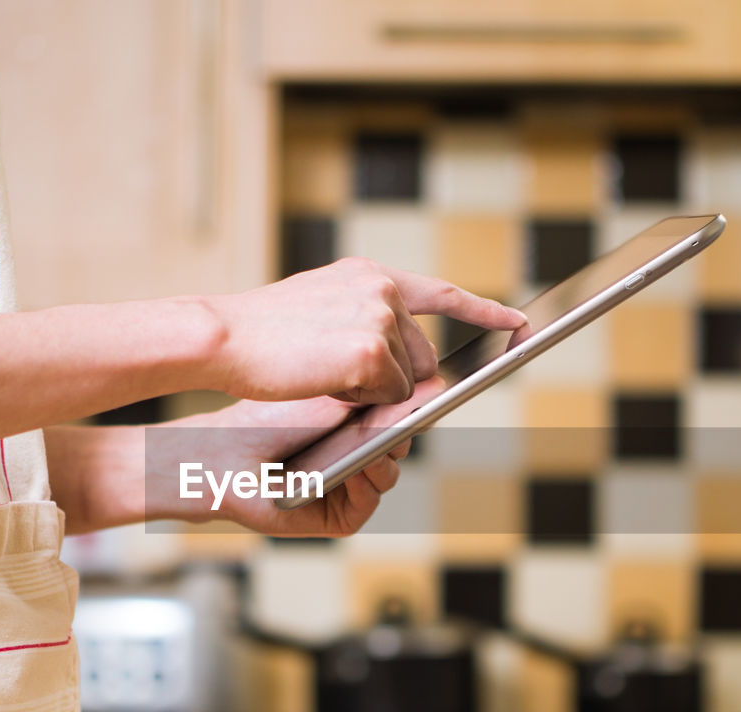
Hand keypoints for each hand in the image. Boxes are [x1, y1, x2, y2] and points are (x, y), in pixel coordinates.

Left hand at [146, 391, 433, 536]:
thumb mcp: (329, 399)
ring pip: (388, 472)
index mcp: (357, 426)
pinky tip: (362, 465)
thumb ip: (374, 395)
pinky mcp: (340, 516)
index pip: (399, 416)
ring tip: (383, 441)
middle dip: (403, 429)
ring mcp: (350, 488)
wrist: (224, 452)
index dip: (412, 405)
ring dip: (388, 455)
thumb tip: (430, 382)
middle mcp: (357, 457)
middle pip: (399, 443)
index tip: (425, 387)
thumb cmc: (267, 419)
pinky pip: (368, 500)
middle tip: (408, 415)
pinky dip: (370, 482)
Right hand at [208, 258, 526, 403]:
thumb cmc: (257, 334)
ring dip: (375, 396)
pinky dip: (364, 405)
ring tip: (323, 377)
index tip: (519, 323)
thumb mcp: (318, 313)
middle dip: (398, 381)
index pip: (440, 294)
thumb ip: (364, 327)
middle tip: (345, 382)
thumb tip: (403, 368)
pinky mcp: (374, 352)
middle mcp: (383, 290)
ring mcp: (381, 318)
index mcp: (370, 276)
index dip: (483, 311)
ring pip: (408, 383)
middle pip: (423, 358)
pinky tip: (326, 386)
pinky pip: (390, 398)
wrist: (222, 334)